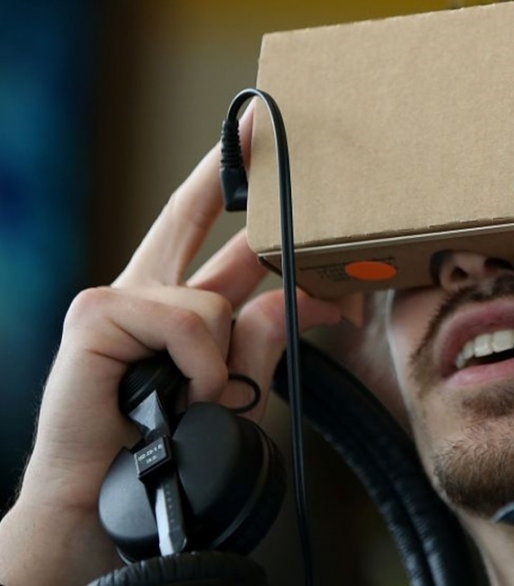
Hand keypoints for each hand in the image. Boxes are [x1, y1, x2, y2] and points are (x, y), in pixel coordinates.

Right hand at [0, 106, 344, 584]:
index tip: (254, 135)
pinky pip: (187, 322)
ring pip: (214, 297)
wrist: (105, 502)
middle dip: (226, 171)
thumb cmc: (167, 446)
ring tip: (205, 400)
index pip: (209, 232)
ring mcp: (117, 299)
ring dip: (227, 357)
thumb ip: (266, 337)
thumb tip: (307, 295)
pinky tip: (184, 392)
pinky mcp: (95, 317)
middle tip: (259, 121)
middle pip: (189, 216)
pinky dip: (201, 364)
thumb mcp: (233, 384)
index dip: (230, 184)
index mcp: (176, 305)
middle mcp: (146, 292)